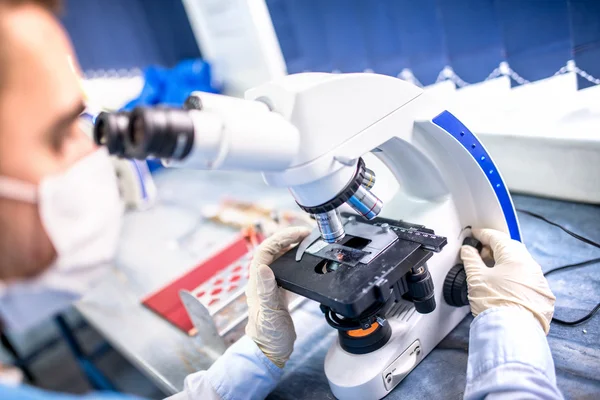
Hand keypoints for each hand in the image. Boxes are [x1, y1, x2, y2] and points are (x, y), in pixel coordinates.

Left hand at [245, 226, 310, 367]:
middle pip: (273, 251)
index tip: (298, 233)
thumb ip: (267, 290)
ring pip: (280, 259)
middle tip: (307, 234)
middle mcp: (262, 281)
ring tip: (309, 243)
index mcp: (257, 282)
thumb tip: (263, 267)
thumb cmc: (267, 336)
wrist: (269, 352)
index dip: (281, 238)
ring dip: (293, 248)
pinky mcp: (280, 293)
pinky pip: (287, 271)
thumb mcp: (269, 312)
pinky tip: (307, 262)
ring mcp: (271, 287)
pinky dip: (297, 262)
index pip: (265, 250)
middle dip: (288, 238)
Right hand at [460, 228, 555, 333]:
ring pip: (520, 264)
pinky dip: (514, 277)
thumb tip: (468, 250)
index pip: (497, 237)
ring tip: (489, 270)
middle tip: (480, 252)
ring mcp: (538, 281)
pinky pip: (526, 279)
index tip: (475, 234)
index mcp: (515, 257)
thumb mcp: (476, 278)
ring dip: (505, 263)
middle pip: (511, 248)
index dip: (483, 234)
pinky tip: (503, 285)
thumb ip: (471, 259)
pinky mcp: (541, 296)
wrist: (511, 333)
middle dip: (494, 248)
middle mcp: (531, 266)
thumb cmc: (494, 304)